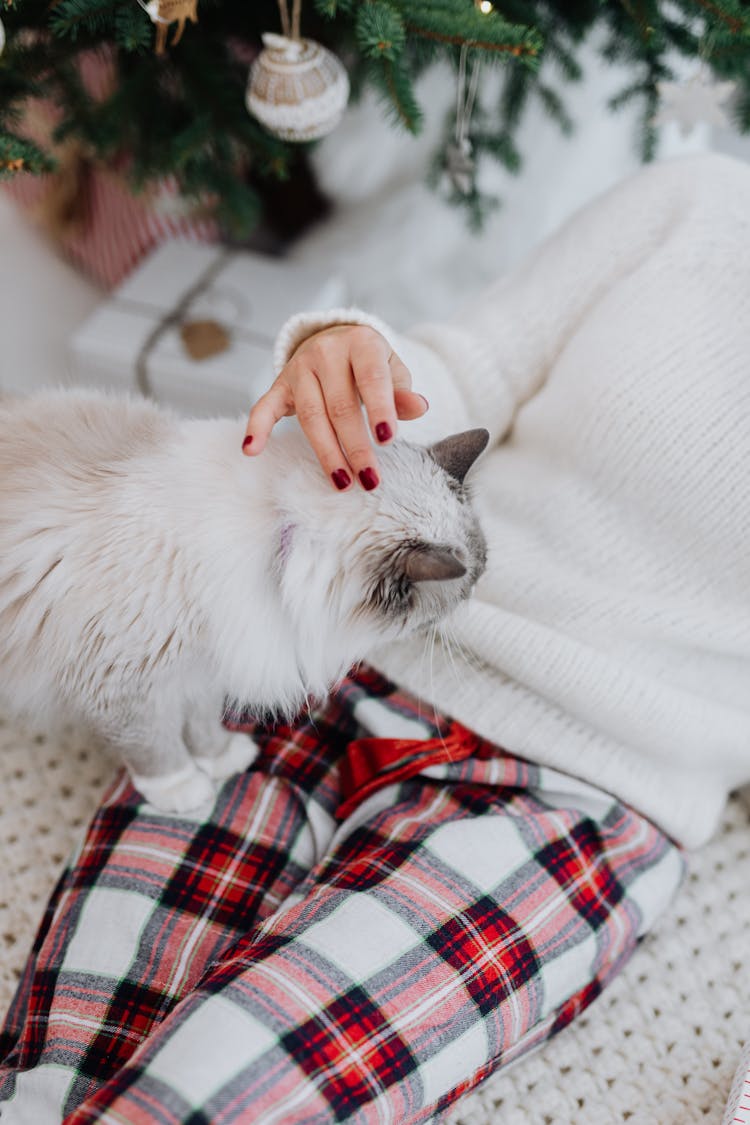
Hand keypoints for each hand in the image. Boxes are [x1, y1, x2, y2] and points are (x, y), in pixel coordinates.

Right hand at [242, 325, 427, 490]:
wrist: (336, 340)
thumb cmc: (370, 364)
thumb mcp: (392, 370)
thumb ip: (402, 390)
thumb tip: (419, 407)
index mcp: (361, 343)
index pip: (371, 379)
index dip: (379, 409)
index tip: (388, 440)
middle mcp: (327, 351)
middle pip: (340, 406)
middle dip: (356, 446)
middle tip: (370, 480)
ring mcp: (300, 368)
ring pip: (311, 415)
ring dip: (326, 452)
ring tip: (342, 482)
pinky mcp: (280, 384)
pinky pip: (264, 406)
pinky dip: (256, 427)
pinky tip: (251, 450)